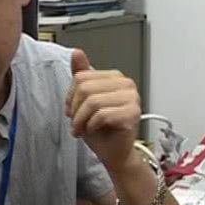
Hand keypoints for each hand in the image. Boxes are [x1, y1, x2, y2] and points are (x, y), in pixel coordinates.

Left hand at [65, 49, 140, 172]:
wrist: (114, 152)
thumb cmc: (100, 128)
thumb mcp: (84, 99)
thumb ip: (81, 75)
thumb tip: (77, 52)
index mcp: (115, 77)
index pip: (81, 77)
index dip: (71, 96)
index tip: (72, 110)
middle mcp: (126, 85)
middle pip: (86, 88)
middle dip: (75, 109)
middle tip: (76, 122)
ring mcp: (132, 98)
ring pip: (93, 102)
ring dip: (81, 120)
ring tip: (82, 128)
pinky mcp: (133, 114)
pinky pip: (102, 115)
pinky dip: (91, 126)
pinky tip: (93, 130)